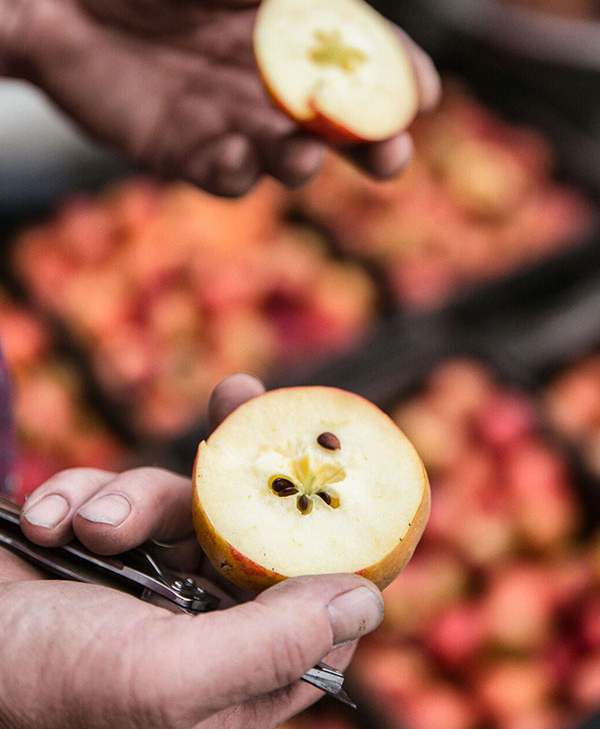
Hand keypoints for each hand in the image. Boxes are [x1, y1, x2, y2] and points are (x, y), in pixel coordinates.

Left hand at [1, 0, 439, 195]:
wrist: (51, 1)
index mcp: (281, 26)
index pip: (354, 51)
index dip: (392, 72)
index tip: (424, 92)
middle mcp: (267, 80)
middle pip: (336, 121)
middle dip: (370, 141)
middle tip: (391, 154)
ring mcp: (232, 121)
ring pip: (287, 156)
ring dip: (304, 160)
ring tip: (303, 148)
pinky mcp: (190, 153)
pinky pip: (227, 176)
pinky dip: (240, 173)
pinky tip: (236, 154)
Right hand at [1, 374, 383, 728]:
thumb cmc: (46, 685)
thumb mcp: (164, 678)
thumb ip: (268, 645)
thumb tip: (366, 604)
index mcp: (237, 673)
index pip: (318, 604)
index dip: (333, 536)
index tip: (336, 463)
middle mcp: (206, 625)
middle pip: (254, 527)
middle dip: (238, 462)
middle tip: (239, 393)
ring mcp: (156, 581)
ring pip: (180, 500)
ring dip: (126, 498)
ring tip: (88, 528)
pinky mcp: (109, 546)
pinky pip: (117, 493)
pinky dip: (78, 497)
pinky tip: (44, 528)